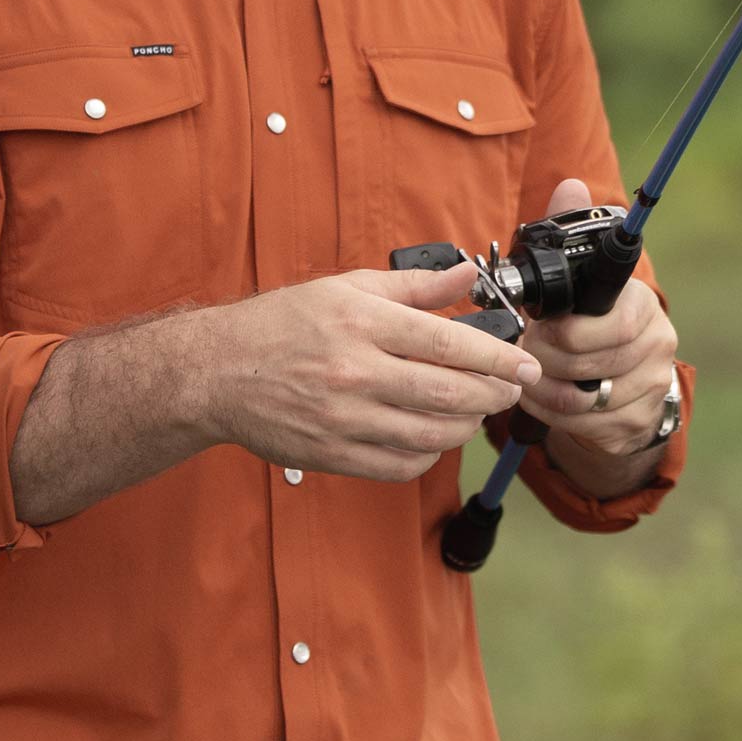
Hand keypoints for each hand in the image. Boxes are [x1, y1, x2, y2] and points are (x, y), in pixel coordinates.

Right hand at [204, 264, 541, 482]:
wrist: (216, 373)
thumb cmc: (280, 325)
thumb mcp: (344, 288)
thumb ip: (412, 285)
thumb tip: (467, 274)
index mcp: (360, 324)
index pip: (448, 344)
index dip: (498, 357)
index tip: (526, 362)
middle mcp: (354, 372)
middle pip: (448, 393)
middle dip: (493, 393)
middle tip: (512, 388)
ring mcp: (343, 419)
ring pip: (430, 434)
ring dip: (467, 425)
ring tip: (477, 410)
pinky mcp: (333, 454)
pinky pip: (399, 466)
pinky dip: (429, 456)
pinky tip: (435, 438)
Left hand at [515, 177, 678, 459]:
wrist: (621, 384)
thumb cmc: (590, 321)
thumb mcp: (579, 276)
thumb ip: (570, 230)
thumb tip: (570, 184)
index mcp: (642, 305)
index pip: (611, 320)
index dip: (568, 329)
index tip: (541, 327)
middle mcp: (657, 346)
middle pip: (588, 360)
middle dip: (544, 355)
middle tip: (525, 348)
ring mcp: (650, 388)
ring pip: (581, 397)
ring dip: (541, 386)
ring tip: (526, 372)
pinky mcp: (636, 424)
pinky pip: (582, 425)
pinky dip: (549, 413)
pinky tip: (538, 397)